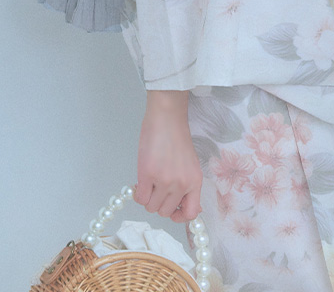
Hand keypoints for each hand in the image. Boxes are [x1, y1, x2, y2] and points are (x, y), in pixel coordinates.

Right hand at [134, 91, 201, 222]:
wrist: (167, 117)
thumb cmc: (177, 137)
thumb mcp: (190, 164)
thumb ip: (188, 185)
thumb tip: (186, 207)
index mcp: (195, 181)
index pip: (191, 214)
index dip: (179, 216)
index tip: (172, 210)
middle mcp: (181, 184)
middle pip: (166, 212)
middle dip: (159, 202)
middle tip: (156, 188)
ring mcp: (164, 180)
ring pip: (151, 206)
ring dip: (148, 197)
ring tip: (148, 181)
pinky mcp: (148, 174)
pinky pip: (140, 198)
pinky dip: (138, 193)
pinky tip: (140, 181)